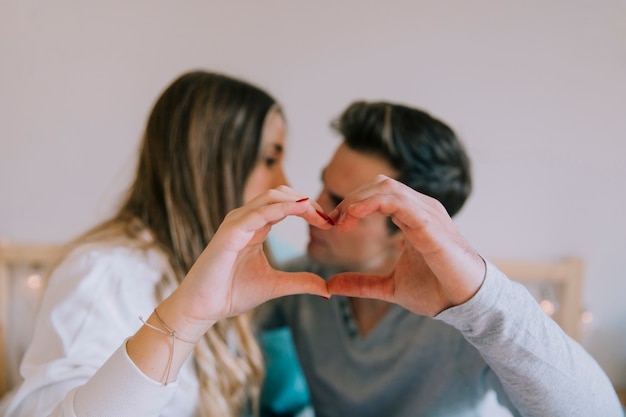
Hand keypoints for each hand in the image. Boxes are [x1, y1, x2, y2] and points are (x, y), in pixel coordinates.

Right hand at [166, 186, 331, 335]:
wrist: (204, 308)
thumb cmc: (231, 293)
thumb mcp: (275, 285)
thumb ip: (300, 282)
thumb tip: (327, 288)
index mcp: (256, 227)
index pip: (286, 205)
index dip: (309, 209)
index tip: (329, 223)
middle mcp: (246, 219)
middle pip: (281, 194)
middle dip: (307, 201)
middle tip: (328, 218)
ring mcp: (237, 223)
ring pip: (271, 197)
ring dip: (298, 201)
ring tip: (319, 213)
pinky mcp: (230, 232)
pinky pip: (258, 213)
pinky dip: (282, 208)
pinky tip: (301, 210)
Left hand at [326, 175, 485, 315]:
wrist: (466, 303)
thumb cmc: (437, 290)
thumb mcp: (389, 287)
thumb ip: (361, 284)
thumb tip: (330, 285)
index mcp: (412, 217)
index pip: (379, 193)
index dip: (353, 204)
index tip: (333, 225)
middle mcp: (420, 208)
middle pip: (379, 184)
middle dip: (351, 199)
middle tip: (333, 222)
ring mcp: (426, 213)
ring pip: (386, 187)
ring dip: (357, 200)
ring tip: (341, 221)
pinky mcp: (429, 224)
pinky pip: (398, 201)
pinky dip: (371, 203)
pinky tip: (354, 217)